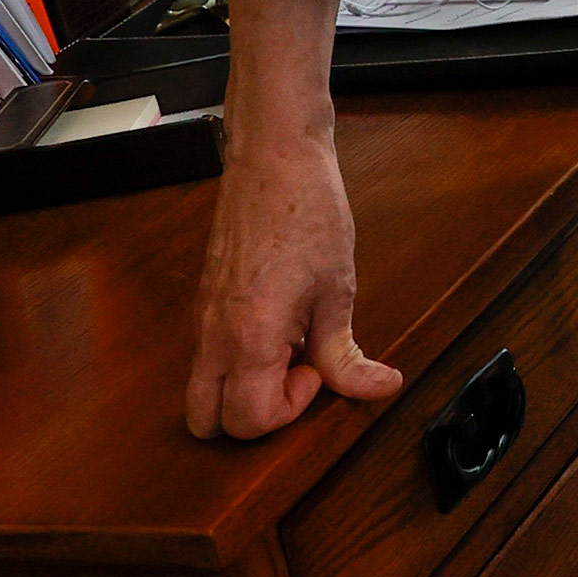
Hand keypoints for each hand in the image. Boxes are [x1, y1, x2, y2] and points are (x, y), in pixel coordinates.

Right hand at [184, 0, 404, 439]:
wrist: (275, 154)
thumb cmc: (307, 210)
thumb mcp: (338, 288)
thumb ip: (348, 353)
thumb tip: (377, 389)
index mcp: (247, 336)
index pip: (248, 420)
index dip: (290, 410)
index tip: (318, 370)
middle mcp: (213, 334)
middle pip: (205, 422)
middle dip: (253, 417)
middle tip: (296, 374)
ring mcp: (202, 317)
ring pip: (200, 391)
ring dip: (242, 389)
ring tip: (288, 350)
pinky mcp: (204, 300)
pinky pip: (207, 357)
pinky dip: (236, 362)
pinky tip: (278, 326)